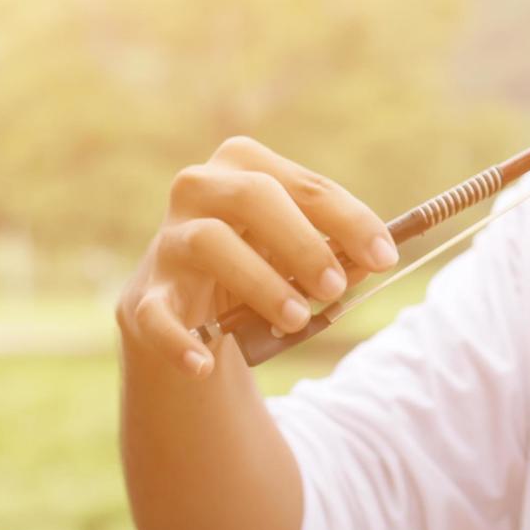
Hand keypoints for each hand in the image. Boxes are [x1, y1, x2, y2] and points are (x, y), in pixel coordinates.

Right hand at [117, 136, 398, 377]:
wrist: (187, 307)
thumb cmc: (258, 262)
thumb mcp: (298, 251)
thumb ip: (335, 251)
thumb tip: (375, 260)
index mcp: (244, 165)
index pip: (305, 185)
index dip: (350, 220)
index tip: (385, 257)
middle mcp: (199, 188)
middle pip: (254, 197)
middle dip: (303, 242)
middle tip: (336, 286)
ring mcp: (167, 241)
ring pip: (209, 243)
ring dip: (260, 282)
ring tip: (296, 318)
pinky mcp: (144, 295)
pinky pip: (155, 315)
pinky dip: (179, 340)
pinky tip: (204, 364)